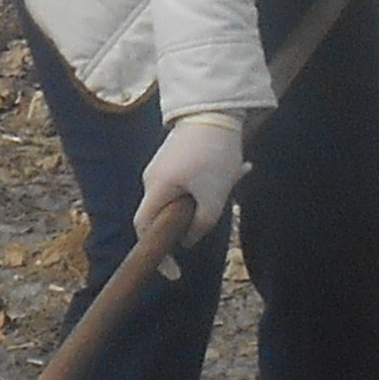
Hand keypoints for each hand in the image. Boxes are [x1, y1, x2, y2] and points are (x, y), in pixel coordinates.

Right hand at [135, 114, 246, 261]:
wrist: (216, 108)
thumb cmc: (214, 154)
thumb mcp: (213, 197)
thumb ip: (201, 225)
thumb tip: (189, 241)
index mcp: (156, 188)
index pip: (143, 228)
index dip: (156, 254)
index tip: (174, 271)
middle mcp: (152, 177)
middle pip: (164, 213)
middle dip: (191, 219)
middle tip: (217, 210)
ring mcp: (162, 164)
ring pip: (180, 194)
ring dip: (206, 195)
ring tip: (232, 180)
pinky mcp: (175, 154)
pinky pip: (187, 178)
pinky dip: (208, 181)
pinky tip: (234, 168)